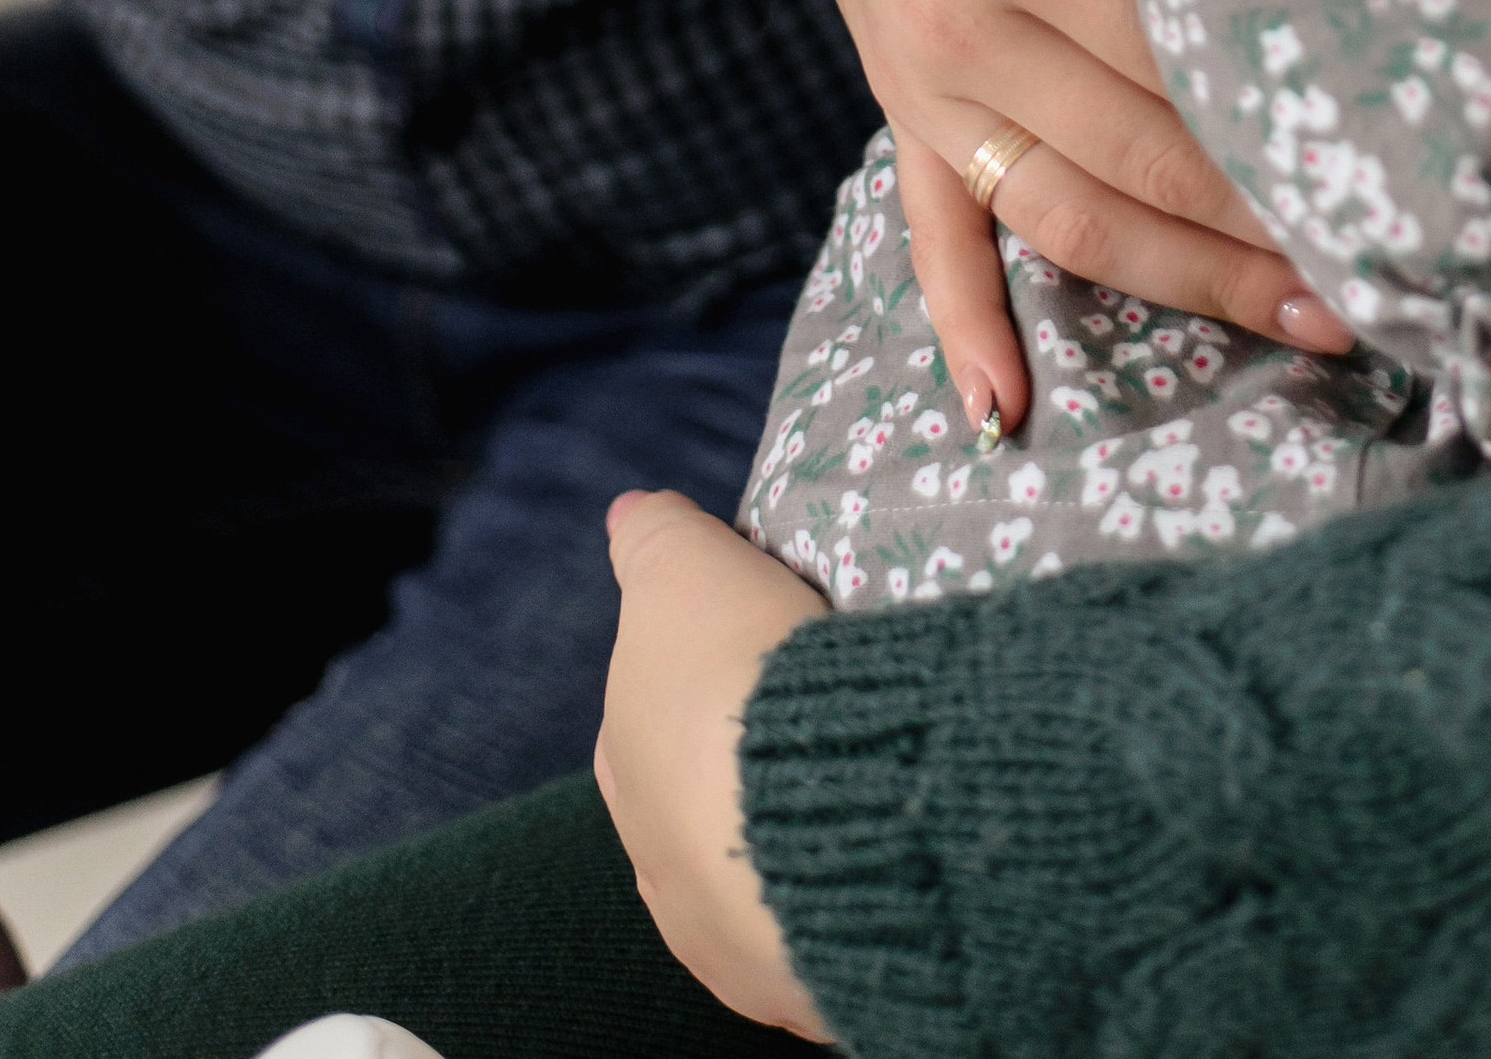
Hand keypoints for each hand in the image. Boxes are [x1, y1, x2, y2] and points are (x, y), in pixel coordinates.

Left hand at [596, 493, 831, 1037]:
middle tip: (825, 713)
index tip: (773, 648)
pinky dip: (825, 887)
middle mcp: (650, 848)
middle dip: (746, 757)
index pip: (659, 705)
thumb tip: (623, 512)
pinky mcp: (774, 978)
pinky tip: (867, 852)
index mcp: (625, 750)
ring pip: (747, 863)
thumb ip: (652, 537)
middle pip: (700, 790)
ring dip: (785, 830)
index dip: (711, 669)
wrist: (803, 804)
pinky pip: (798, 924)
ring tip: (858, 783)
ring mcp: (708, 924)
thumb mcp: (686, 566)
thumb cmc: (737, 672)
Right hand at [760, 0, 1352, 428]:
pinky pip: (931, 230)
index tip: (1392, 176)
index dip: (1288, 134)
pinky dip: (963, 325)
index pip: (1188, 72)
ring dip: (1184, 279)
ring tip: (1301, 326)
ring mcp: (920, 75)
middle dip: (1266, 228)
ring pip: (1066, 213)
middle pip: (1143, 160)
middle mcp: (968, 22)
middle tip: (1386, 273)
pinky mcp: (892, 98)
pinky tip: (1005, 413)